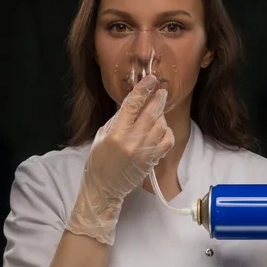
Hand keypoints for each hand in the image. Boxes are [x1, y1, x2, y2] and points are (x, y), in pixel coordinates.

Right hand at [66, 74, 174, 244]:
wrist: (104, 187)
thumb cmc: (99, 160)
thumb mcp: (103, 134)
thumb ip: (119, 118)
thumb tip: (134, 101)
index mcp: (116, 133)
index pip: (132, 105)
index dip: (143, 89)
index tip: (150, 79)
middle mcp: (132, 141)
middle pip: (151, 113)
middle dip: (158, 98)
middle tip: (161, 91)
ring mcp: (144, 152)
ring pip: (161, 126)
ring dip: (161, 116)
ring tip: (156, 114)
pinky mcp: (152, 160)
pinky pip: (167, 141)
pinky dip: (166, 132)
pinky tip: (161, 130)